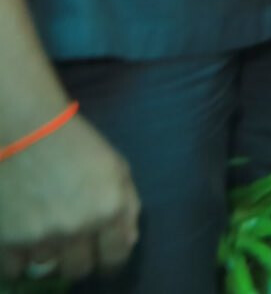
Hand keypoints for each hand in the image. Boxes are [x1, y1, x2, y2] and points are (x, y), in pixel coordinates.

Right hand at [0, 112, 139, 283]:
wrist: (28, 130)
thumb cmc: (77, 144)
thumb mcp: (116, 168)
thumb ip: (128, 206)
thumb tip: (128, 241)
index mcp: (109, 209)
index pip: (116, 257)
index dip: (111, 259)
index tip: (104, 257)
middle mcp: (78, 227)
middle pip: (80, 269)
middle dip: (79, 260)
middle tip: (73, 247)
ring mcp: (42, 235)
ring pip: (48, 267)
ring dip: (49, 255)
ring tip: (46, 234)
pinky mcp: (9, 238)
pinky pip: (15, 269)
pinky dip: (19, 260)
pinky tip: (24, 242)